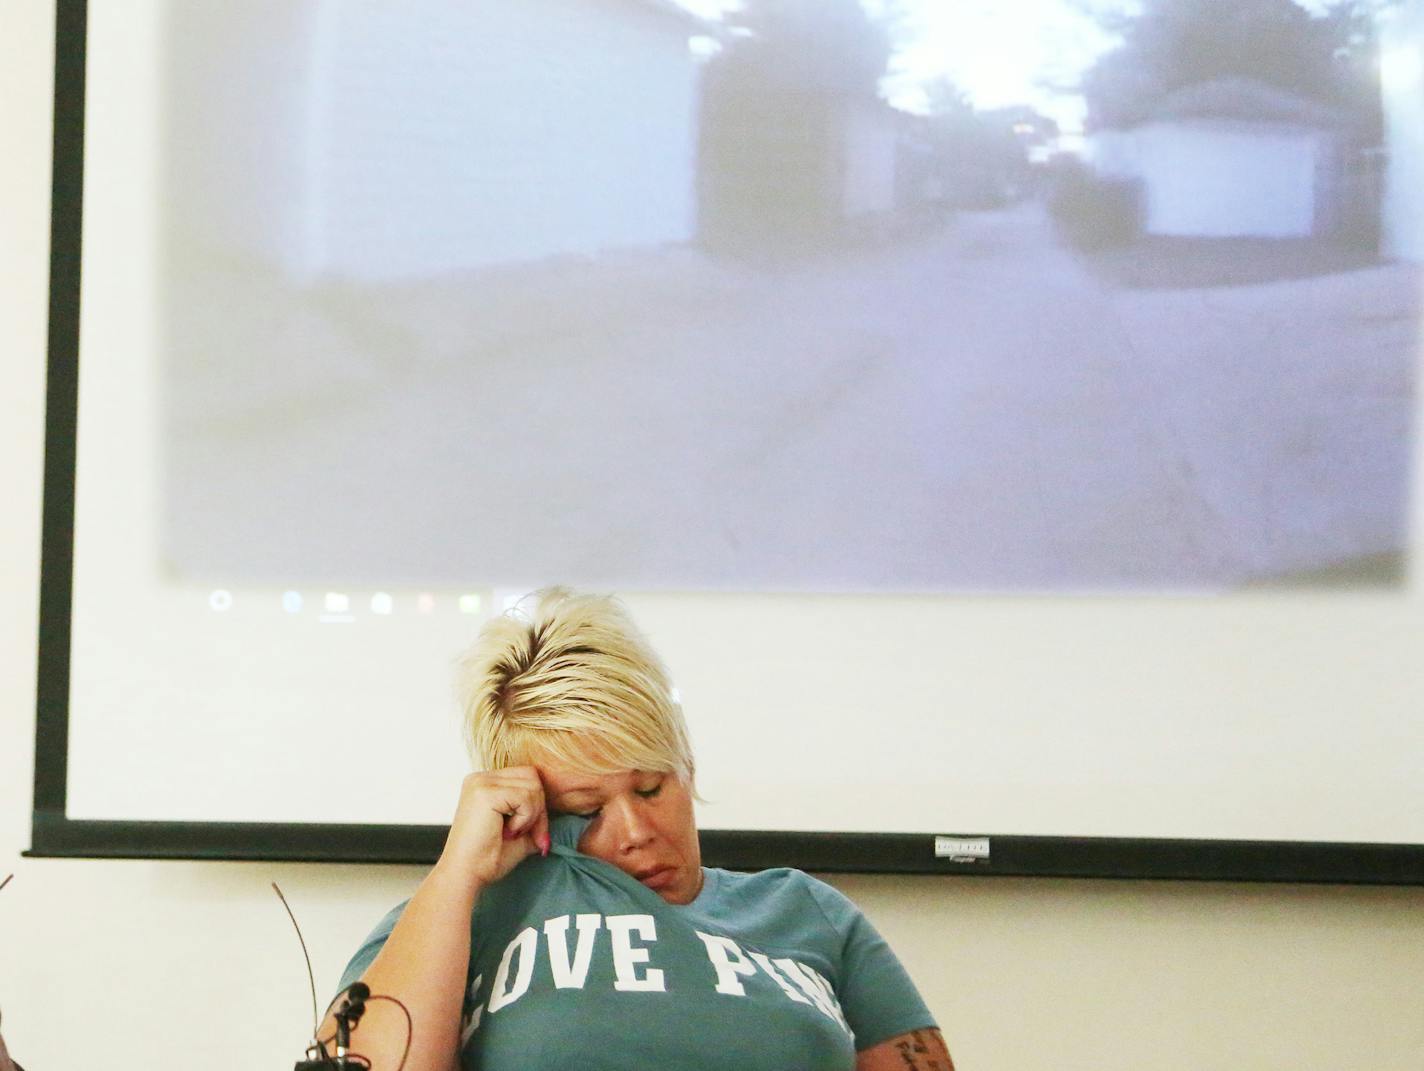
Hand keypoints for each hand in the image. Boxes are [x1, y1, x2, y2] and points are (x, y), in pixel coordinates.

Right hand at [436, 768, 550, 891]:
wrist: (465, 876)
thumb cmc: (486, 859)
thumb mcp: (519, 834)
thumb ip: (535, 819)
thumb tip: (559, 815)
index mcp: (485, 783)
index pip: (527, 778)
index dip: (537, 805)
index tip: (537, 835)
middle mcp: (480, 778)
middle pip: (532, 777)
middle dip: (539, 808)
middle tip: (532, 835)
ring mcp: (481, 783)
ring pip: (532, 785)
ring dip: (532, 814)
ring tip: (514, 834)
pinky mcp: (485, 793)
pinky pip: (525, 797)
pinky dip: (525, 818)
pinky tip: (508, 832)